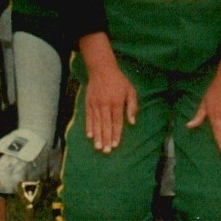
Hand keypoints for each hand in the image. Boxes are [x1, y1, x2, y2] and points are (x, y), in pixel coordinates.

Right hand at [79, 34, 136, 153]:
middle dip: (106, 139)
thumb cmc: (119, 81)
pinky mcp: (88, 103)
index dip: (116, 134)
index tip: (115, 145)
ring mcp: (95, 104)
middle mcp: (105, 105)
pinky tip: (90, 136)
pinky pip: (88, 117)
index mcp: (117, 102)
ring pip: (96, 123)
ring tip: (98, 147)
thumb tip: (132, 122)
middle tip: (106, 151)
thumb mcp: (130, 90)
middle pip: (106, 125)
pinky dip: (89, 127)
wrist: (101, 69)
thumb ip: (132, 106)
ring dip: (97, 136)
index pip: (117, 122)